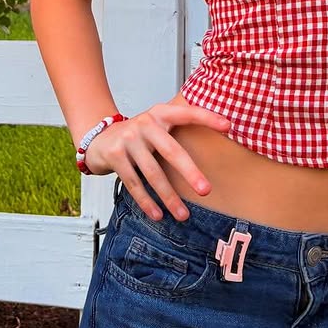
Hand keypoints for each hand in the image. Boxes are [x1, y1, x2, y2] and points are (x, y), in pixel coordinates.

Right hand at [82, 101, 232, 221]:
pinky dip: (146, 201)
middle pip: (171, 151)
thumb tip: (220, 134)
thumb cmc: (138, 135)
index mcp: (160, 113)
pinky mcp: (115, 156)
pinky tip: (157, 215)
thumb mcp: (157, 124)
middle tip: (206, 190)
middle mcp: (145, 123)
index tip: (228, 126)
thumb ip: (178, 128)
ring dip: (169, 197)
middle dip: (189, 172)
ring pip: (152, 173)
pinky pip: (134, 183)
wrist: (99, 138)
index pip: (187, 113)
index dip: (207, 118)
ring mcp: (129, 139)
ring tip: (183, 215)